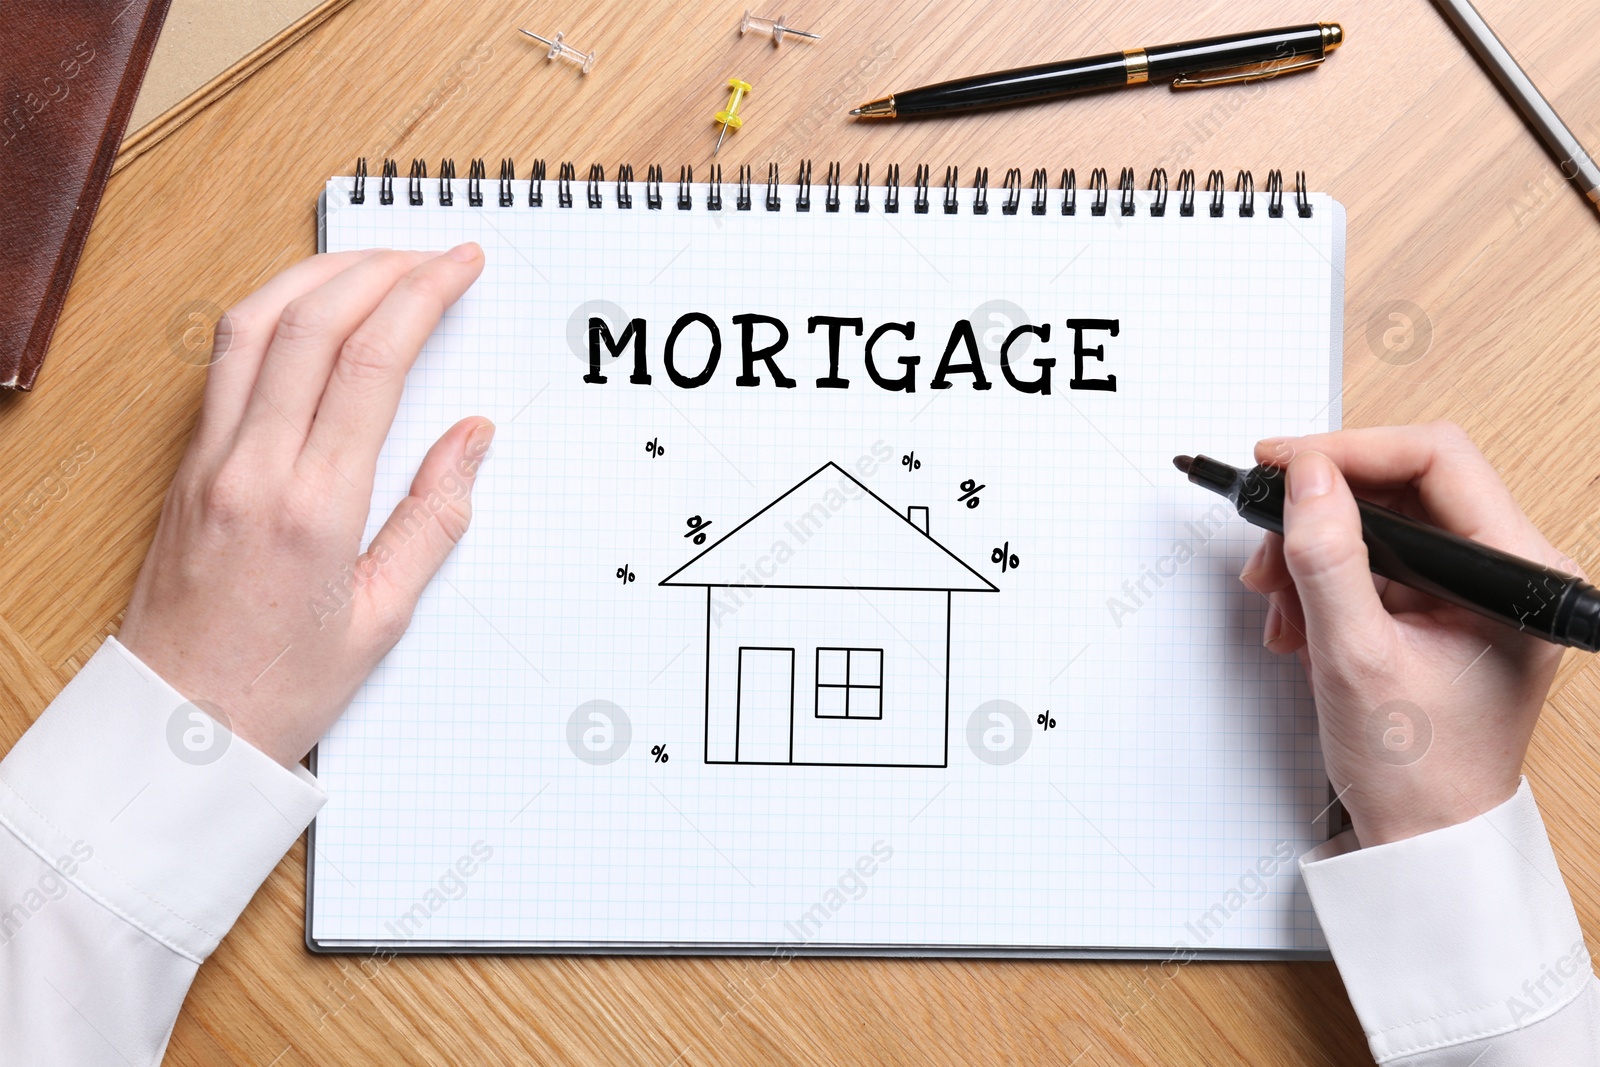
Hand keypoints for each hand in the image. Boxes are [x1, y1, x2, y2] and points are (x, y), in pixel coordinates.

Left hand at [119, 246, 489, 767]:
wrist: (175, 730)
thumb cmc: (278, 688)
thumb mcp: (381, 618)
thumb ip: (433, 518)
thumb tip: (470, 438)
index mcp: (312, 507)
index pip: (371, 362)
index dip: (422, 296)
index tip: (460, 264)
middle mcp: (251, 467)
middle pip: (311, 322)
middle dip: (380, 268)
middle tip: (432, 253)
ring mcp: (208, 459)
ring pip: (254, 324)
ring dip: (318, 275)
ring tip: (374, 262)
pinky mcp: (185, 465)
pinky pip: (225, 360)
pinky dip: (273, 311)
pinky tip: (308, 309)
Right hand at [1241, 423, 1572, 845]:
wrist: (1423, 838)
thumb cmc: (1418, 771)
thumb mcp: (1356, 658)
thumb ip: (1329, 560)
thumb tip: (1306, 478)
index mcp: (1518, 572)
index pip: (1436, 460)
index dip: (1350, 450)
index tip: (1283, 462)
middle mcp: (1506, 570)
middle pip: (1402, 486)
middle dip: (1321, 515)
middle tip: (1267, 546)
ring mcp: (1473, 588)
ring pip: (1379, 523)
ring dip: (1313, 554)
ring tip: (1280, 605)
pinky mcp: (1440, 606)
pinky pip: (1372, 562)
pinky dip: (1323, 582)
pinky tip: (1299, 623)